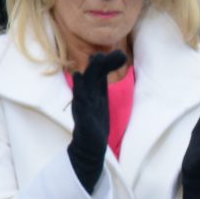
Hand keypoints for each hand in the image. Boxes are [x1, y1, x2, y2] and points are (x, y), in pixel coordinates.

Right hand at [67, 49, 127, 192]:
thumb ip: (102, 82)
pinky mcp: (82, 117)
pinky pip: (80, 102)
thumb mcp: (101, 98)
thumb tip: (108, 65)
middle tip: (110, 52)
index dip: (108, 63)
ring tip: (97, 58)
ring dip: (91, 71)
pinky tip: (78, 78)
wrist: (88, 146)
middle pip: (92, 75)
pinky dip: (79, 90)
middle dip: (100, 63)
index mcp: (94, 92)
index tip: (121, 55)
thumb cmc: (94, 121)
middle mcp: (86, 95)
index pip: (100, 73)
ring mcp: (83, 106)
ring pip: (86, 85)